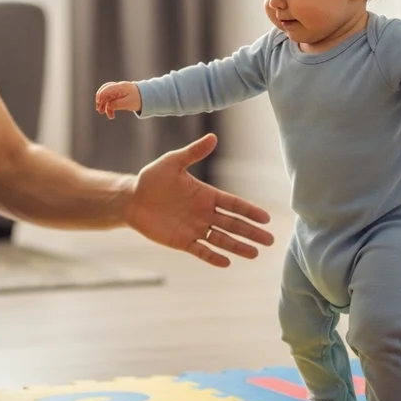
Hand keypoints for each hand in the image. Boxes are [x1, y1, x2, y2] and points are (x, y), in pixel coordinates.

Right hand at [95, 81, 141, 118]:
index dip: (101, 96)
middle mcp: (118, 88)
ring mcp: (118, 92)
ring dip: (105, 105)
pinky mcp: (120, 96)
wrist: (147, 97)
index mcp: (120, 87)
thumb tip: (108, 105)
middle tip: (99, 110)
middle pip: (105, 92)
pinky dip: (110, 107)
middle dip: (100, 100)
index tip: (99, 104)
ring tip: (104, 113)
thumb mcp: (128, 103)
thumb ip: (117, 104)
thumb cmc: (138, 99)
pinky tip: (111, 114)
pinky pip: (112, 100)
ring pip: (108, 97)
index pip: (106, 89)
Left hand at [125, 133, 274, 266]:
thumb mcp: (173, 162)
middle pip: (233, 224)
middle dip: (251, 232)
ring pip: (221, 239)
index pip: (233, 204)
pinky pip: (201, 250)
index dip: (250, 211)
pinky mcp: (182, 241)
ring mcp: (195, 228)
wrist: (131, 199)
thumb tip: (213, 137)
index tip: (266, 218)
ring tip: (254, 254)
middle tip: (269, 241)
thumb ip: (193, 153)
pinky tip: (227, 263)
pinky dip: (213, 257)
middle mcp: (205, 213)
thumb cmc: (152, 178)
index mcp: (206, 195)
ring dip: (237, 247)